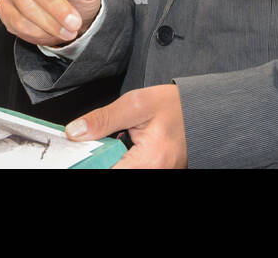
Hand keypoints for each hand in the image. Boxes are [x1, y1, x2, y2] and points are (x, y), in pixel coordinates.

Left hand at [66, 85, 186, 168]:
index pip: (104, 171)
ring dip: (108, 161)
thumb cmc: (178, 106)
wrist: (205, 111)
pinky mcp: (155, 172)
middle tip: (93, 143)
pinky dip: (118, 161)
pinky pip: (129, 168)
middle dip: (98, 161)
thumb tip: (75, 132)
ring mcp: (156, 175)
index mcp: (149, 161)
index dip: (86, 163)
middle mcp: (154, 174)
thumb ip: (103, 119)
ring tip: (108, 146)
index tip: (73, 156)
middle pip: (111, 171)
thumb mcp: (137, 103)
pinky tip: (116, 151)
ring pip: (119, 170)